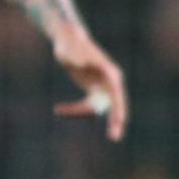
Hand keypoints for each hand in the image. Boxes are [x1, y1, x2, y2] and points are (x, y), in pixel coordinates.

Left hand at [50, 26, 127, 141]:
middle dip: (114, 122)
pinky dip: (73, 110)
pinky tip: (58, 110)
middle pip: (114, 106)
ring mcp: (102, 88)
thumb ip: (74, 57)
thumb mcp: (72, 52)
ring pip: (95, 109)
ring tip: (59, 110)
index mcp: (110, 74)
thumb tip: (73, 61)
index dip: (119, 109)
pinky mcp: (93, 91)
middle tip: (114, 137)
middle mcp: (110, 83)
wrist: (69, 41)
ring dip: (78, 113)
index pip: (117, 95)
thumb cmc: (72, 45)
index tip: (120, 122)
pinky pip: (86, 107)